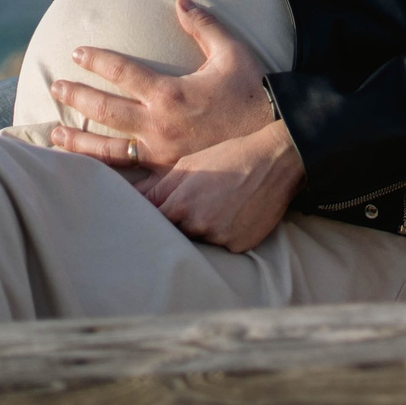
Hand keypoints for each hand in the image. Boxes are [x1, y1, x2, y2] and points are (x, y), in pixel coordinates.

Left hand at [48, 0, 276, 168]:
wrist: (274, 134)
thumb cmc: (252, 90)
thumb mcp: (232, 51)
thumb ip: (203, 26)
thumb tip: (181, 1)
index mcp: (170, 92)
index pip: (122, 72)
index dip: (97, 60)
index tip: (78, 53)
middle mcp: (158, 123)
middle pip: (104, 109)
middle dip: (76, 96)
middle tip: (56, 87)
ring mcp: (160, 150)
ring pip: (107, 147)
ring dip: (77, 140)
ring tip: (54, 135)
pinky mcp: (167, 170)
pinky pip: (128, 174)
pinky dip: (103, 171)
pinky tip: (86, 171)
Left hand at [137, 119, 304, 251]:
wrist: (277, 160)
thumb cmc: (229, 157)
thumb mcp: (189, 165)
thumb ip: (157, 188)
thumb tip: (128, 200)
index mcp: (180, 205)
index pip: (151, 225)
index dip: (151, 222)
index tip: (150, 221)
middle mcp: (199, 226)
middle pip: (175, 237)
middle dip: (178, 226)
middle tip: (194, 209)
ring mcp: (221, 239)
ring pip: (199, 243)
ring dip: (202, 231)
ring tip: (218, 209)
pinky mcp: (240, 246)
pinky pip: (222, 248)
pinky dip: (224, 236)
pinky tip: (234, 216)